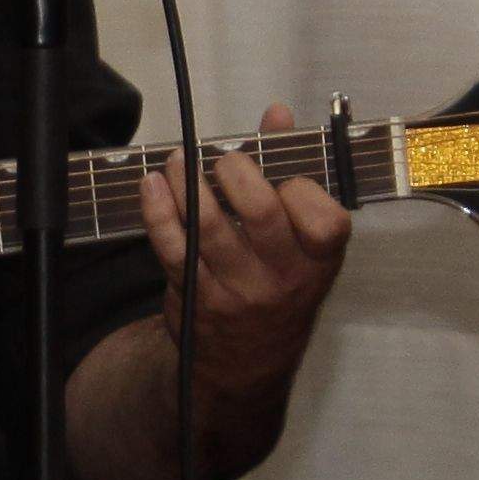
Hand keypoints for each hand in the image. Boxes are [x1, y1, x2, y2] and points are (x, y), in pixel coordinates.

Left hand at [139, 106, 354, 393]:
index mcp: (319, 260)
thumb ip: (291, 170)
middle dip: (238, 173)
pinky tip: (153, 186)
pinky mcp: (197, 297)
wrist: (248, 364)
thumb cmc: (279, 286)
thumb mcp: (302, 242)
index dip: (302, 190)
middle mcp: (282, 279)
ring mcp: (238, 290)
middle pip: (263, 214)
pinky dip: (158, 211)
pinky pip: (172, 248)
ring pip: (209, 227)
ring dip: (188, 183)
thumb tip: (277, 115)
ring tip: (180, 160)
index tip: (284, 178)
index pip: (324, 220)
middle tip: (226, 162)